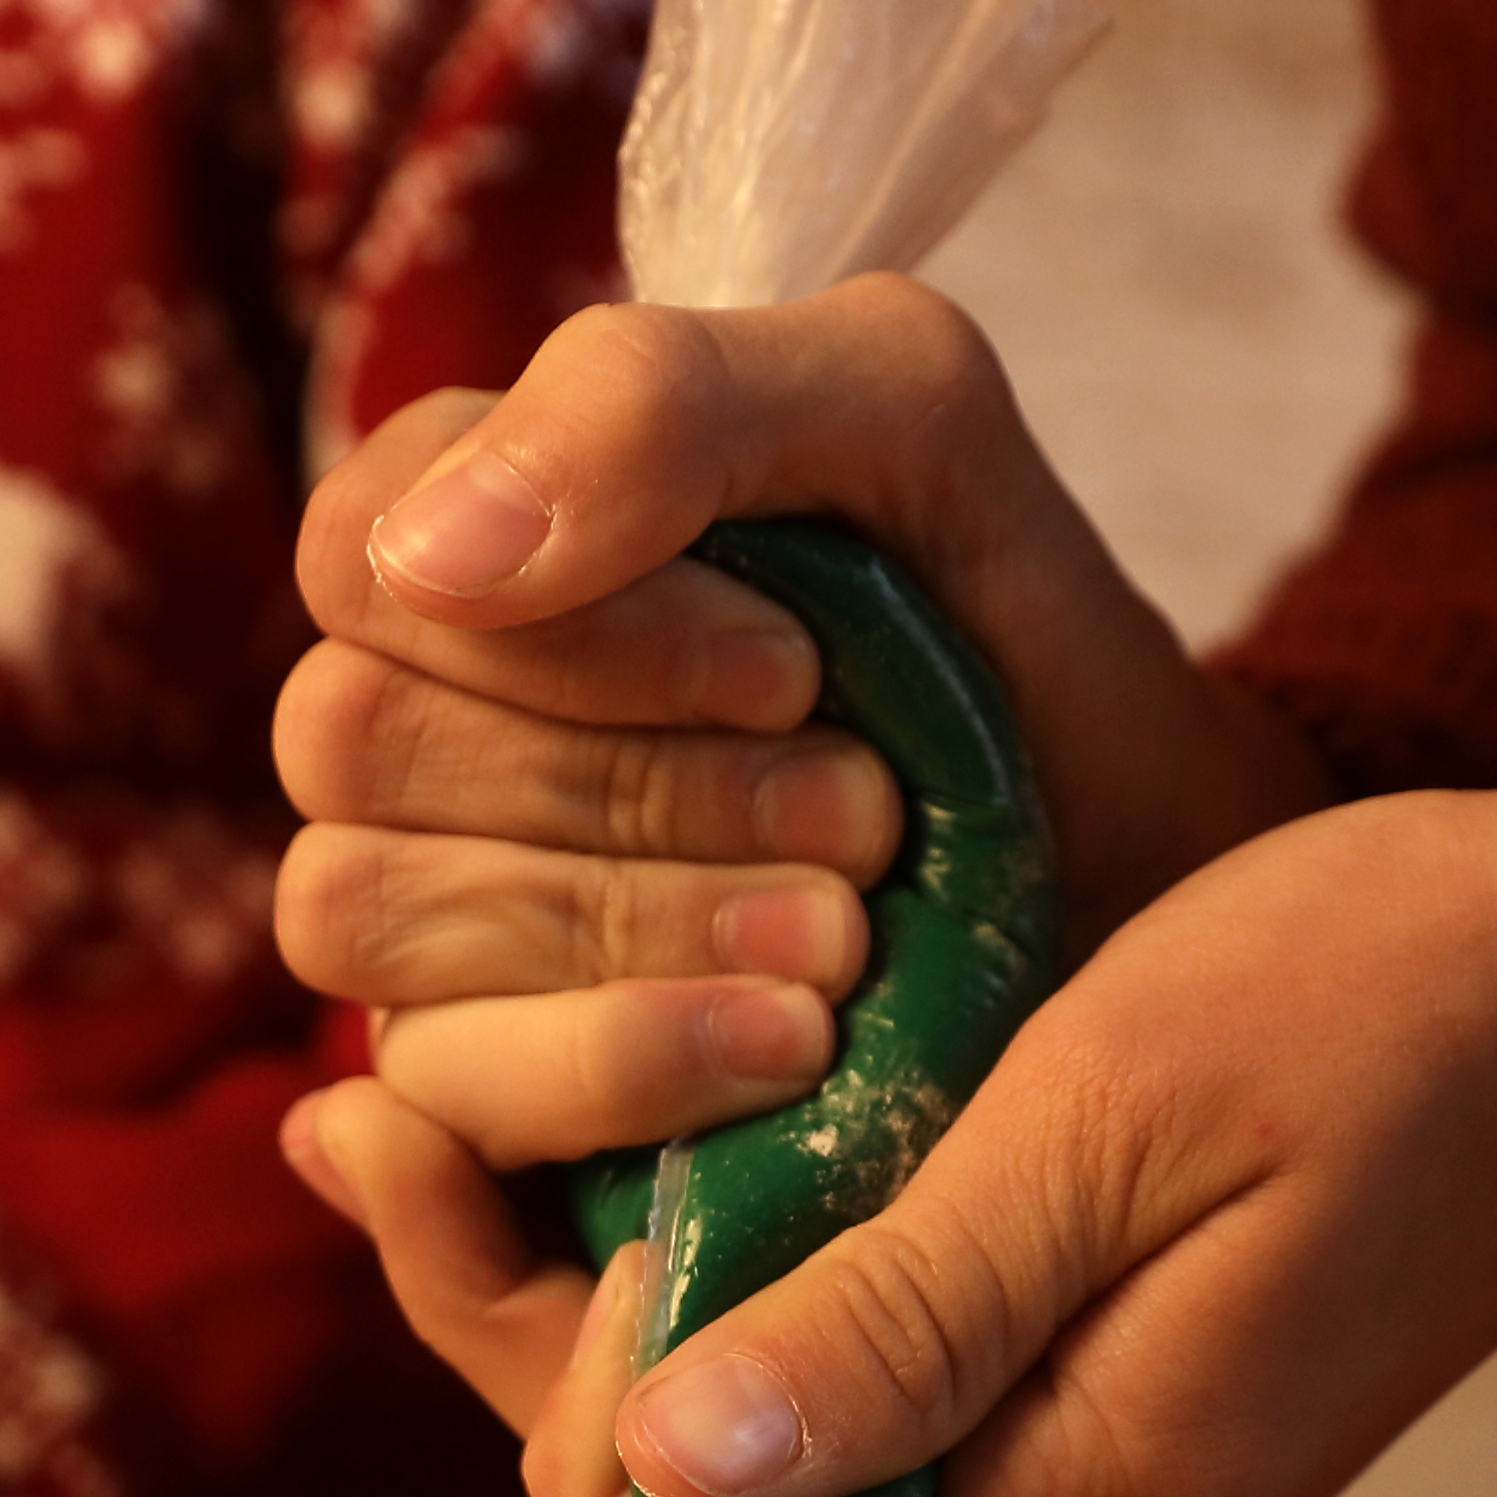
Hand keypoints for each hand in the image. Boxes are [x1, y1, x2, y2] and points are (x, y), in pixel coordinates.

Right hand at [277, 275, 1334, 1172]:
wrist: (1143, 857)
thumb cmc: (1001, 617)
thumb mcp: (899, 418)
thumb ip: (665, 403)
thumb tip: (432, 553)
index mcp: (471, 527)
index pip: (360, 560)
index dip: (566, 630)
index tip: (795, 666)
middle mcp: (408, 717)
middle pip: (353, 746)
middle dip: (634, 787)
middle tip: (865, 814)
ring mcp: (418, 904)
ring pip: (366, 916)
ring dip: (629, 924)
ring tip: (849, 939)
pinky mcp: (470, 1080)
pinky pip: (434, 1093)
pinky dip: (615, 1067)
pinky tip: (781, 1045)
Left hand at [290, 780, 1496, 1496]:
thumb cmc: (1411, 992)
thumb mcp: (1122, 1111)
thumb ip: (900, 1305)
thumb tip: (673, 1473)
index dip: (571, 1413)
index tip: (486, 1178)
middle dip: (550, 1356)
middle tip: (398, 1119)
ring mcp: (1116, 1471)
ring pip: (787, 1448)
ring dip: (637, 1300)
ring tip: (467, 1102)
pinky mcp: (1132, 1388)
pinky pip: (880, 1373)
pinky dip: (756, 1264)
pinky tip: (663, 1115)